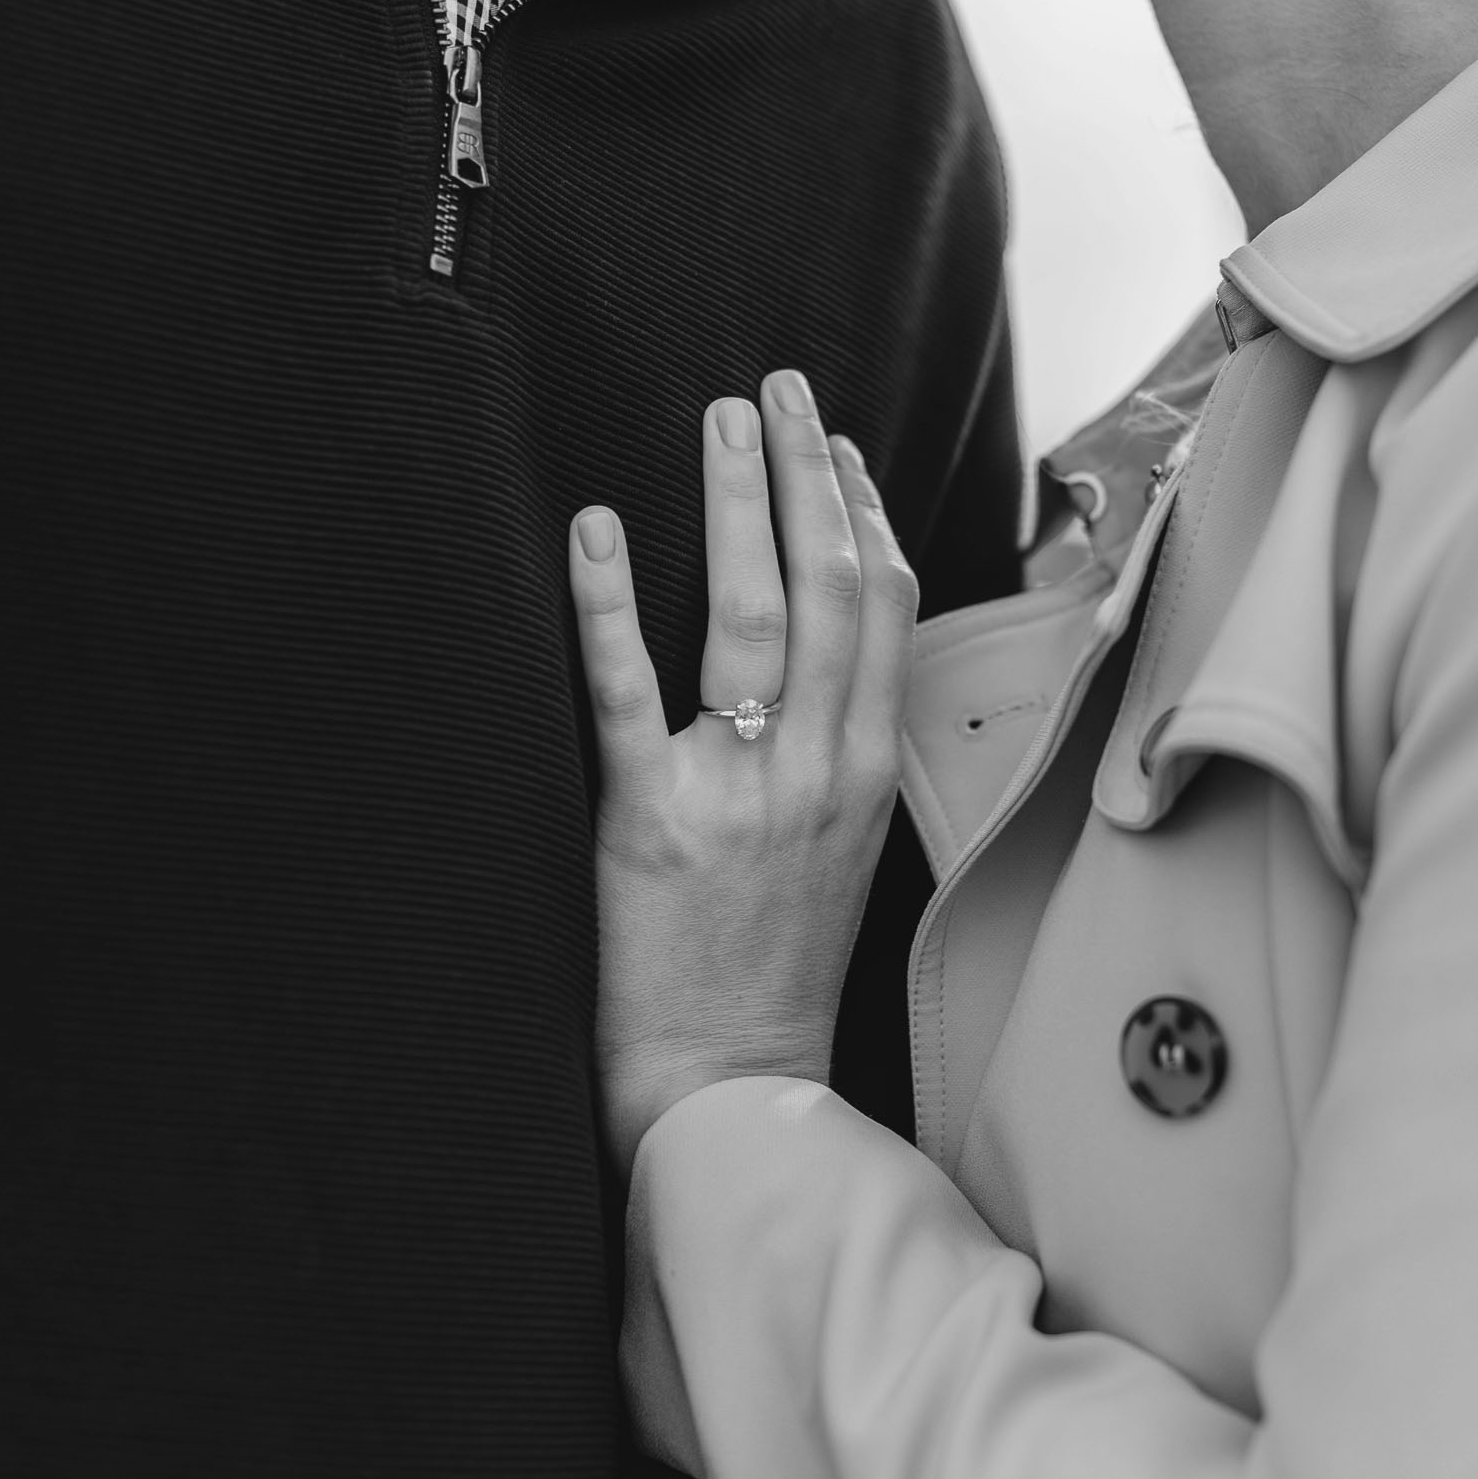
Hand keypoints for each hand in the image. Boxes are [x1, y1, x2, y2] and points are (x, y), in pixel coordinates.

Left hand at [569, 369, 918, 1181]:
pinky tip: (592, 526)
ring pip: (755, 615)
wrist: (728, 1091)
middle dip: (805, 473)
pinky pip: (629, 691)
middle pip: (830, 586)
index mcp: (867, 771)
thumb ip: (839, 751)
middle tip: (774, 388)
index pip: (884, 608)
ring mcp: (739, 792)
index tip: (837, 443)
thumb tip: (823, 661)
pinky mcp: (650, 822)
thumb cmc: (775, 971)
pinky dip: (610, 601)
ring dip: (738, 504)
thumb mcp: (845, 851)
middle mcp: (818, 770)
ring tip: (720, 419)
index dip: (863, 511)